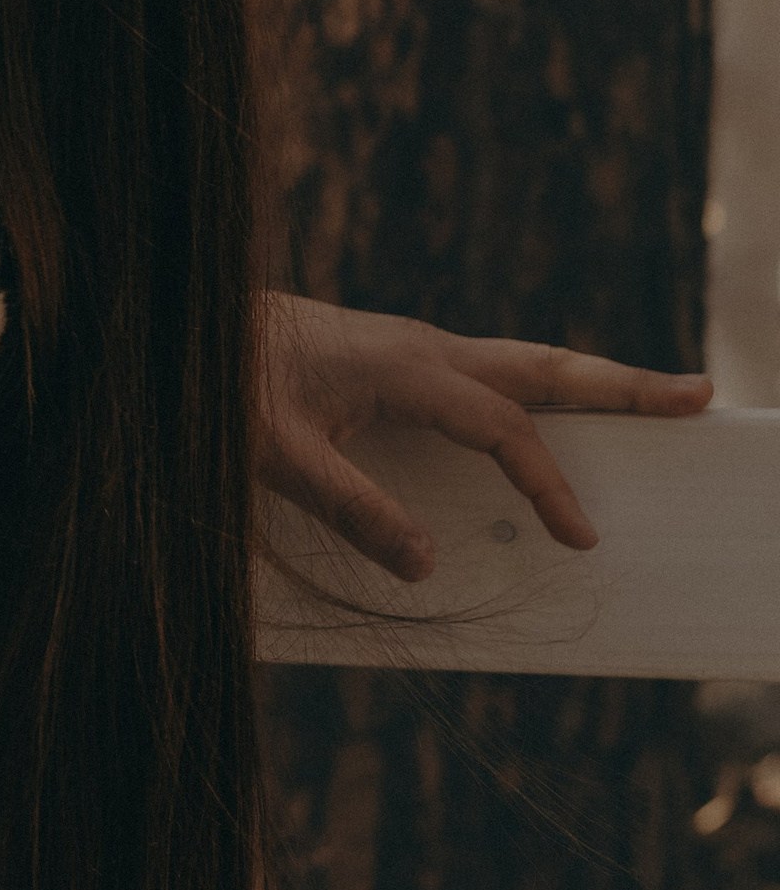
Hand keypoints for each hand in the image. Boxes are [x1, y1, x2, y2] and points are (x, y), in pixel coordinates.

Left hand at [257, 294, 711, 583]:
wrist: (189, 323)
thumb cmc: (225, 386)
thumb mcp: (276, 456)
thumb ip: (349, 508)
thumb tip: (426, 566)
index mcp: (405, 368)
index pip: (503, 429)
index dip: (548, 482)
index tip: (580, 536)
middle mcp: (423, 349)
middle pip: (543, 366)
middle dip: (623, 384)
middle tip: (699, 395)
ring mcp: (415, 348)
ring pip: (522, 362)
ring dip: (590, 380)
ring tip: (656, 395)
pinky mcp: (399, 357)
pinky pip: (490, 373)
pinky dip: (540, 389)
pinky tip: (552, 410)